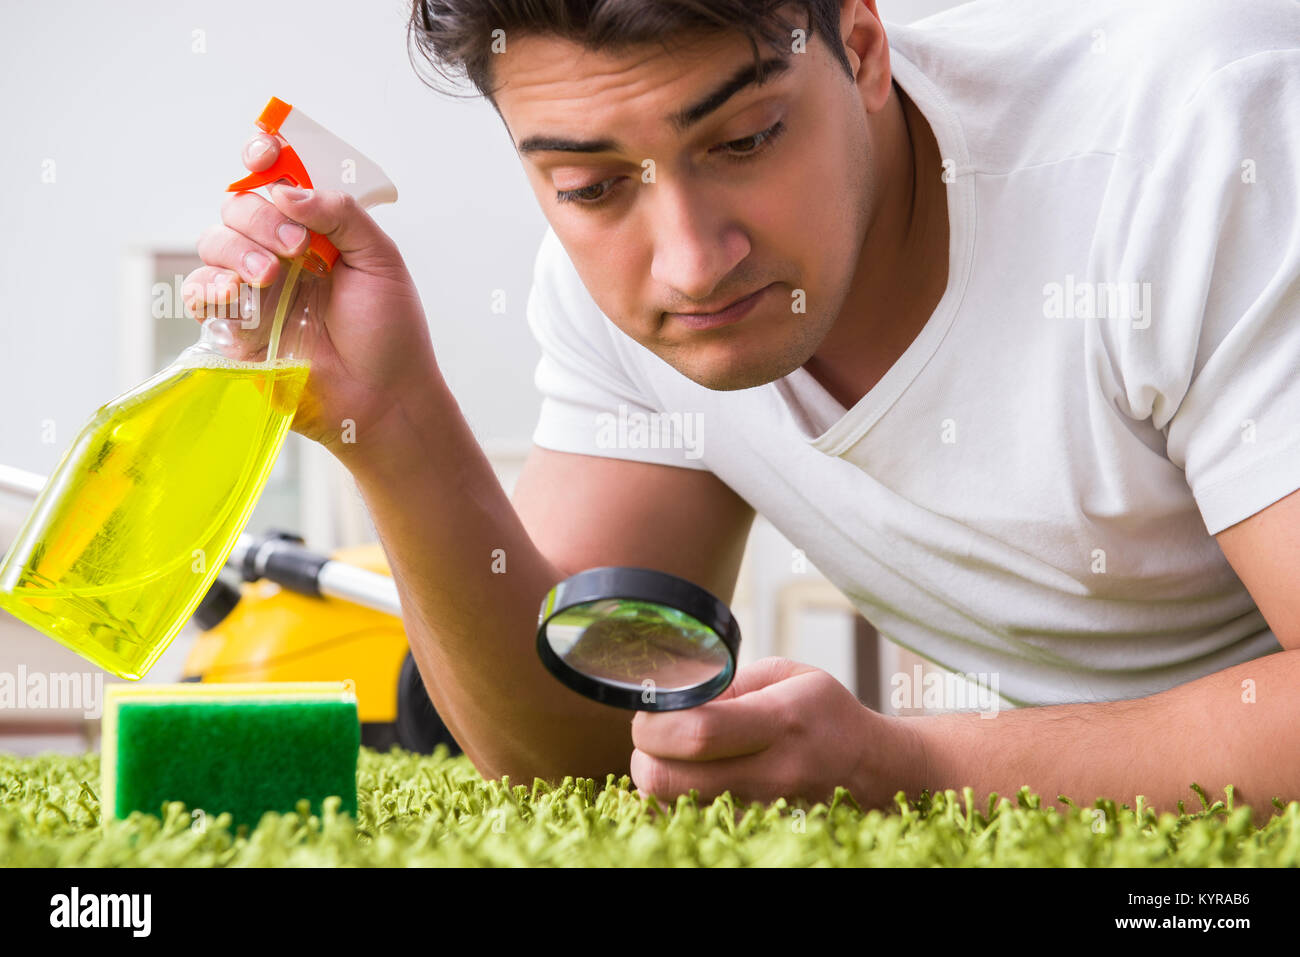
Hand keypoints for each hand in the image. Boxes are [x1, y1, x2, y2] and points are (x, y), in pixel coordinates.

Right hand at [182, 133, 437, 466]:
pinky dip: (211, 289)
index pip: (275, 179)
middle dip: (260, 216)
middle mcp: (278, 252)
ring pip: (214, 243)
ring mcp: (253, 288)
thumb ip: (340, 214)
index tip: (264, 155)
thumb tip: (284, 190)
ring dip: (239, 252)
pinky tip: (240, 298)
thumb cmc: (390, 332)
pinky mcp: (234, 327)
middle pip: (238, 206)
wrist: (383, 398)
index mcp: (314, 229)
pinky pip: (199, 294)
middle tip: (296, 246)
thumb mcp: (380, 260)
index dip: (262, 158)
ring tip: (273, 279)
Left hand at [630, 656, 923, 808]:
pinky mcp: (755, 832)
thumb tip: (675, 696)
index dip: (655, 721)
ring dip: (659, 778)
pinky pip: (691, 822)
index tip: (654, 708)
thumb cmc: (824, 713)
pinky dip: (677, 801)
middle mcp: (770, 772)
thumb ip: (727, 683)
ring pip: (672, 807)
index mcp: (779, 721)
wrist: (873, 769)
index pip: (695, 732)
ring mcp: (762, 811)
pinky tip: (693, 777)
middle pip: (666, 780)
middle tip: (655, 735)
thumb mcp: (786, 674)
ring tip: (678, 754)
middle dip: (644, 753)